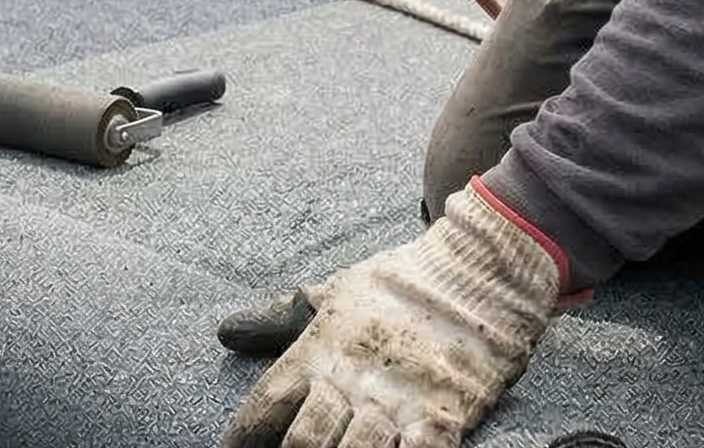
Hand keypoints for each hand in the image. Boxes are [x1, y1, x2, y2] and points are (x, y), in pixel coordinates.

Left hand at [219, 180, 564, 447]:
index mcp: (319, 351)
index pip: (265, 405)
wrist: (478, 271)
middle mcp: (351, 381)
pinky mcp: (444, 416)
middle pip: (304, 442)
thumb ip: (277, 318)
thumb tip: (225, 333)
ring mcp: (398, 402)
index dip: (242, 436)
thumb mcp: (331, 295)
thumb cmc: (398, 284)